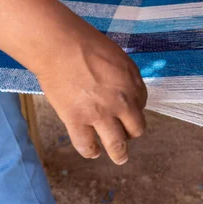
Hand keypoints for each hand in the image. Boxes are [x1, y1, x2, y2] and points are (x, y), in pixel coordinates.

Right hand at [36, 29, 147, 164]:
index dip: (134, 109)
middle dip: (132, 133)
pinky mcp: (76, 120)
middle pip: (136, 129)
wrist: (60, 46)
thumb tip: (129, 94)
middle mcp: (120, 103)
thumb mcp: (119, 58)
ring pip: (116, 145)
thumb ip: (127, 78)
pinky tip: (92, 151)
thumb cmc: (88, 45)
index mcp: (132, 84)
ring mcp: (99, 114)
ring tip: (120, 158)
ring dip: (119, 154)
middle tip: (127, 135)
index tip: (126, 110)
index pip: (142, 106)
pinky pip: (86, 145)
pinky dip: (90, 151)